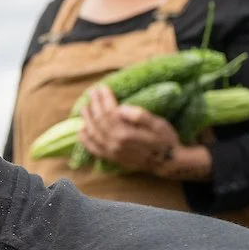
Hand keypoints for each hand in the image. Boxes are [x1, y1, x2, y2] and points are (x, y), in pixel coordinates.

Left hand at [77, 84, 206, 179]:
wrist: (167, 162)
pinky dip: (85, 139)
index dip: (104, 99)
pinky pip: (94, 149)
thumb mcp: (158, 124)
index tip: (102, 87)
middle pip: (100, 121)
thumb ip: (140, 116)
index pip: (110, 112)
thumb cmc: (165, 139)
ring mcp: (112, 152)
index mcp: (126, 133)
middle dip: (95, 104)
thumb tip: (120, 108)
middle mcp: (116, 144)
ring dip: (87, 118)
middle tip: (91, 92)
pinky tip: (81, 130)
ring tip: (85, 107)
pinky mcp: (112, 158)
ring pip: (94, 133)